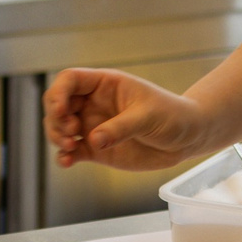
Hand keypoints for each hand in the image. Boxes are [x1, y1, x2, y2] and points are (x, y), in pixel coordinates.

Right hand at [43, 67, 216, 170]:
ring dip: (57, 137)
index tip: (60, 110)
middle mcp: (94, 103)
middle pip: (58, 104)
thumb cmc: (171, 115)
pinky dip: (65, 156)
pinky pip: (72, 151)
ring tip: (69, 146)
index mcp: (105, 84)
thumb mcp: (148, 116)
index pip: (70, 80)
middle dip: (56, 118)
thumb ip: (121, 127)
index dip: (58, 92)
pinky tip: (67, 162)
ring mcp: (93, 126)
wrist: (185, 138)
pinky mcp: (96, 149)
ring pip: (60, 129)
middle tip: (71, 131)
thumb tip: (93, 140)